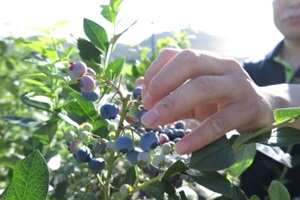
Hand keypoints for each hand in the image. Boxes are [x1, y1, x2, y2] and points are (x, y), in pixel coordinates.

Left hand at [140, 48, 274, 154]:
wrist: (262, 111)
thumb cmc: (221, 102)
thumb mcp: (193, 97)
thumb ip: (170, 96)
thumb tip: (141, 95)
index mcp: (208, 59)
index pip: (177, 54)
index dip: (156, 72)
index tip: (144, 95)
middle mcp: (224, 65)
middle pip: (190, 61)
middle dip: (162, 82)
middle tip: (146, 107)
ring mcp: (239, 84)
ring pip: (203, 87)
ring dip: (172, 104)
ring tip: (151, 123)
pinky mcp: (249, 108)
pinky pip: (219, 122)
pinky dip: (198, 135)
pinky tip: (181, 148)